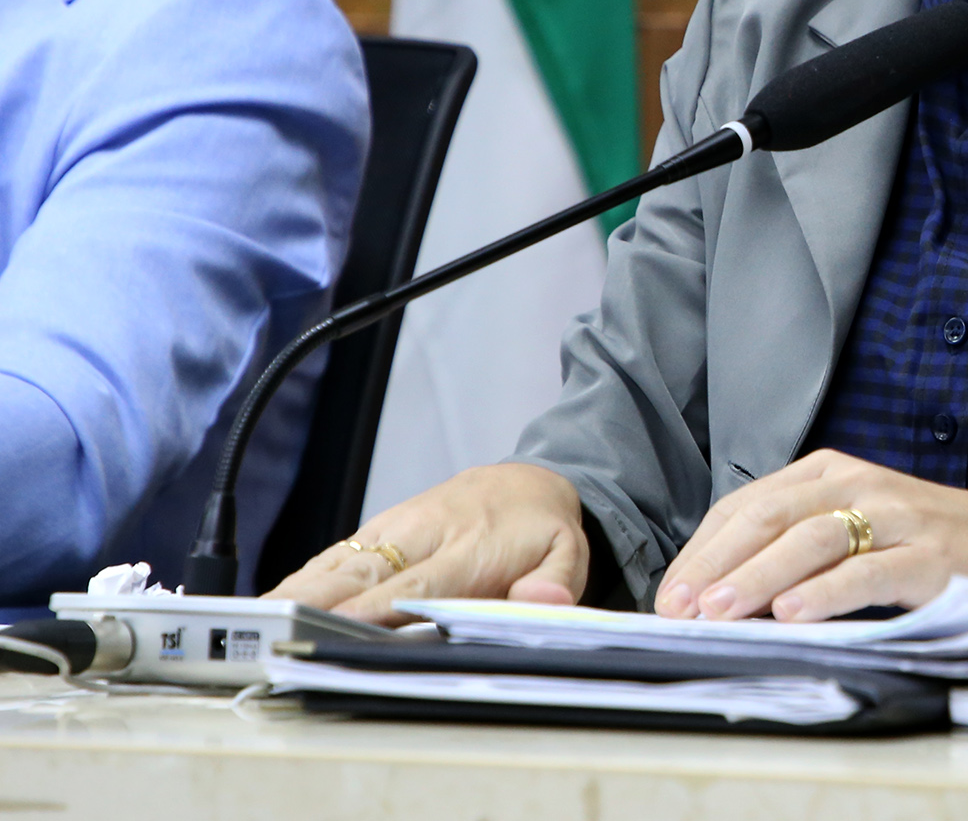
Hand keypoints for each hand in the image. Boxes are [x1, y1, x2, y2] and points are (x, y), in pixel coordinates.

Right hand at [265, 462, 587, 625]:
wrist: (529, 479)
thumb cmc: (540, 529)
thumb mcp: (569, 554)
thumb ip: (558, 580)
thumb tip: (541, 599)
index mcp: (472, 546)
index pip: (418, 583)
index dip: (376, 609)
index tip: (338, 631)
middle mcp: (425, 533)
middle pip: (365, 573)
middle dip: (319, 602)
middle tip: (275, 631)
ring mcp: (396, 529)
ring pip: (340, 561)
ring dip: (299, 591)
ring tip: (255, 622)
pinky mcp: (379, 530)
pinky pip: (336, 555)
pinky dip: (303, 578)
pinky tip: (272, 603)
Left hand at [655, 449, 967, 622]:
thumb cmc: (918, 543)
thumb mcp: (852, 527)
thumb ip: (794, 545)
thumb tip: (717, 593)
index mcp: (830, 472)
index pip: (749, 504)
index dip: (703, 550)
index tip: (670, 595)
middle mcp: (858, 483)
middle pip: (772, 516)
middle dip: (718, 564)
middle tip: (680, 607)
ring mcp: (896, 516)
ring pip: (813, 539)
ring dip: (759, 576)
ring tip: (721, 612)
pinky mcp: (929, 557)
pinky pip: (868, 571)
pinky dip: (825, 592)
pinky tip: (793, 614)